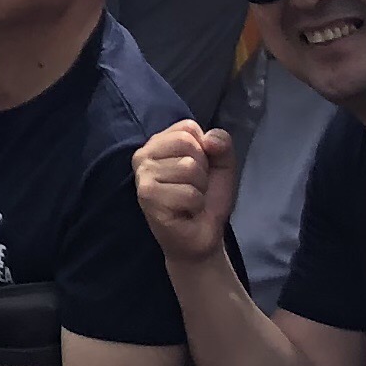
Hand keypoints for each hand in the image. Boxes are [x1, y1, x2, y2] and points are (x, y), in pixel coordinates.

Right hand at [134, 119, 239, 264]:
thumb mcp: (222, 166)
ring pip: (189, 167)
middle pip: (188, 144)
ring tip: (189, 201)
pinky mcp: (147, 196)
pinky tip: (184, 212)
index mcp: (158, 143)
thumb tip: (209, 139)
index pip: (188, 127)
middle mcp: (143, 155)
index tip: (198, 170)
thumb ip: (222, 144)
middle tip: (193, 188)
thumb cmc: (206, 200)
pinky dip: (195, 205)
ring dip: (199, 189)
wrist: (201, 238)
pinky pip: (188, 192)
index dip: (204, 150)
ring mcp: (142, 175)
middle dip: (201, 170)